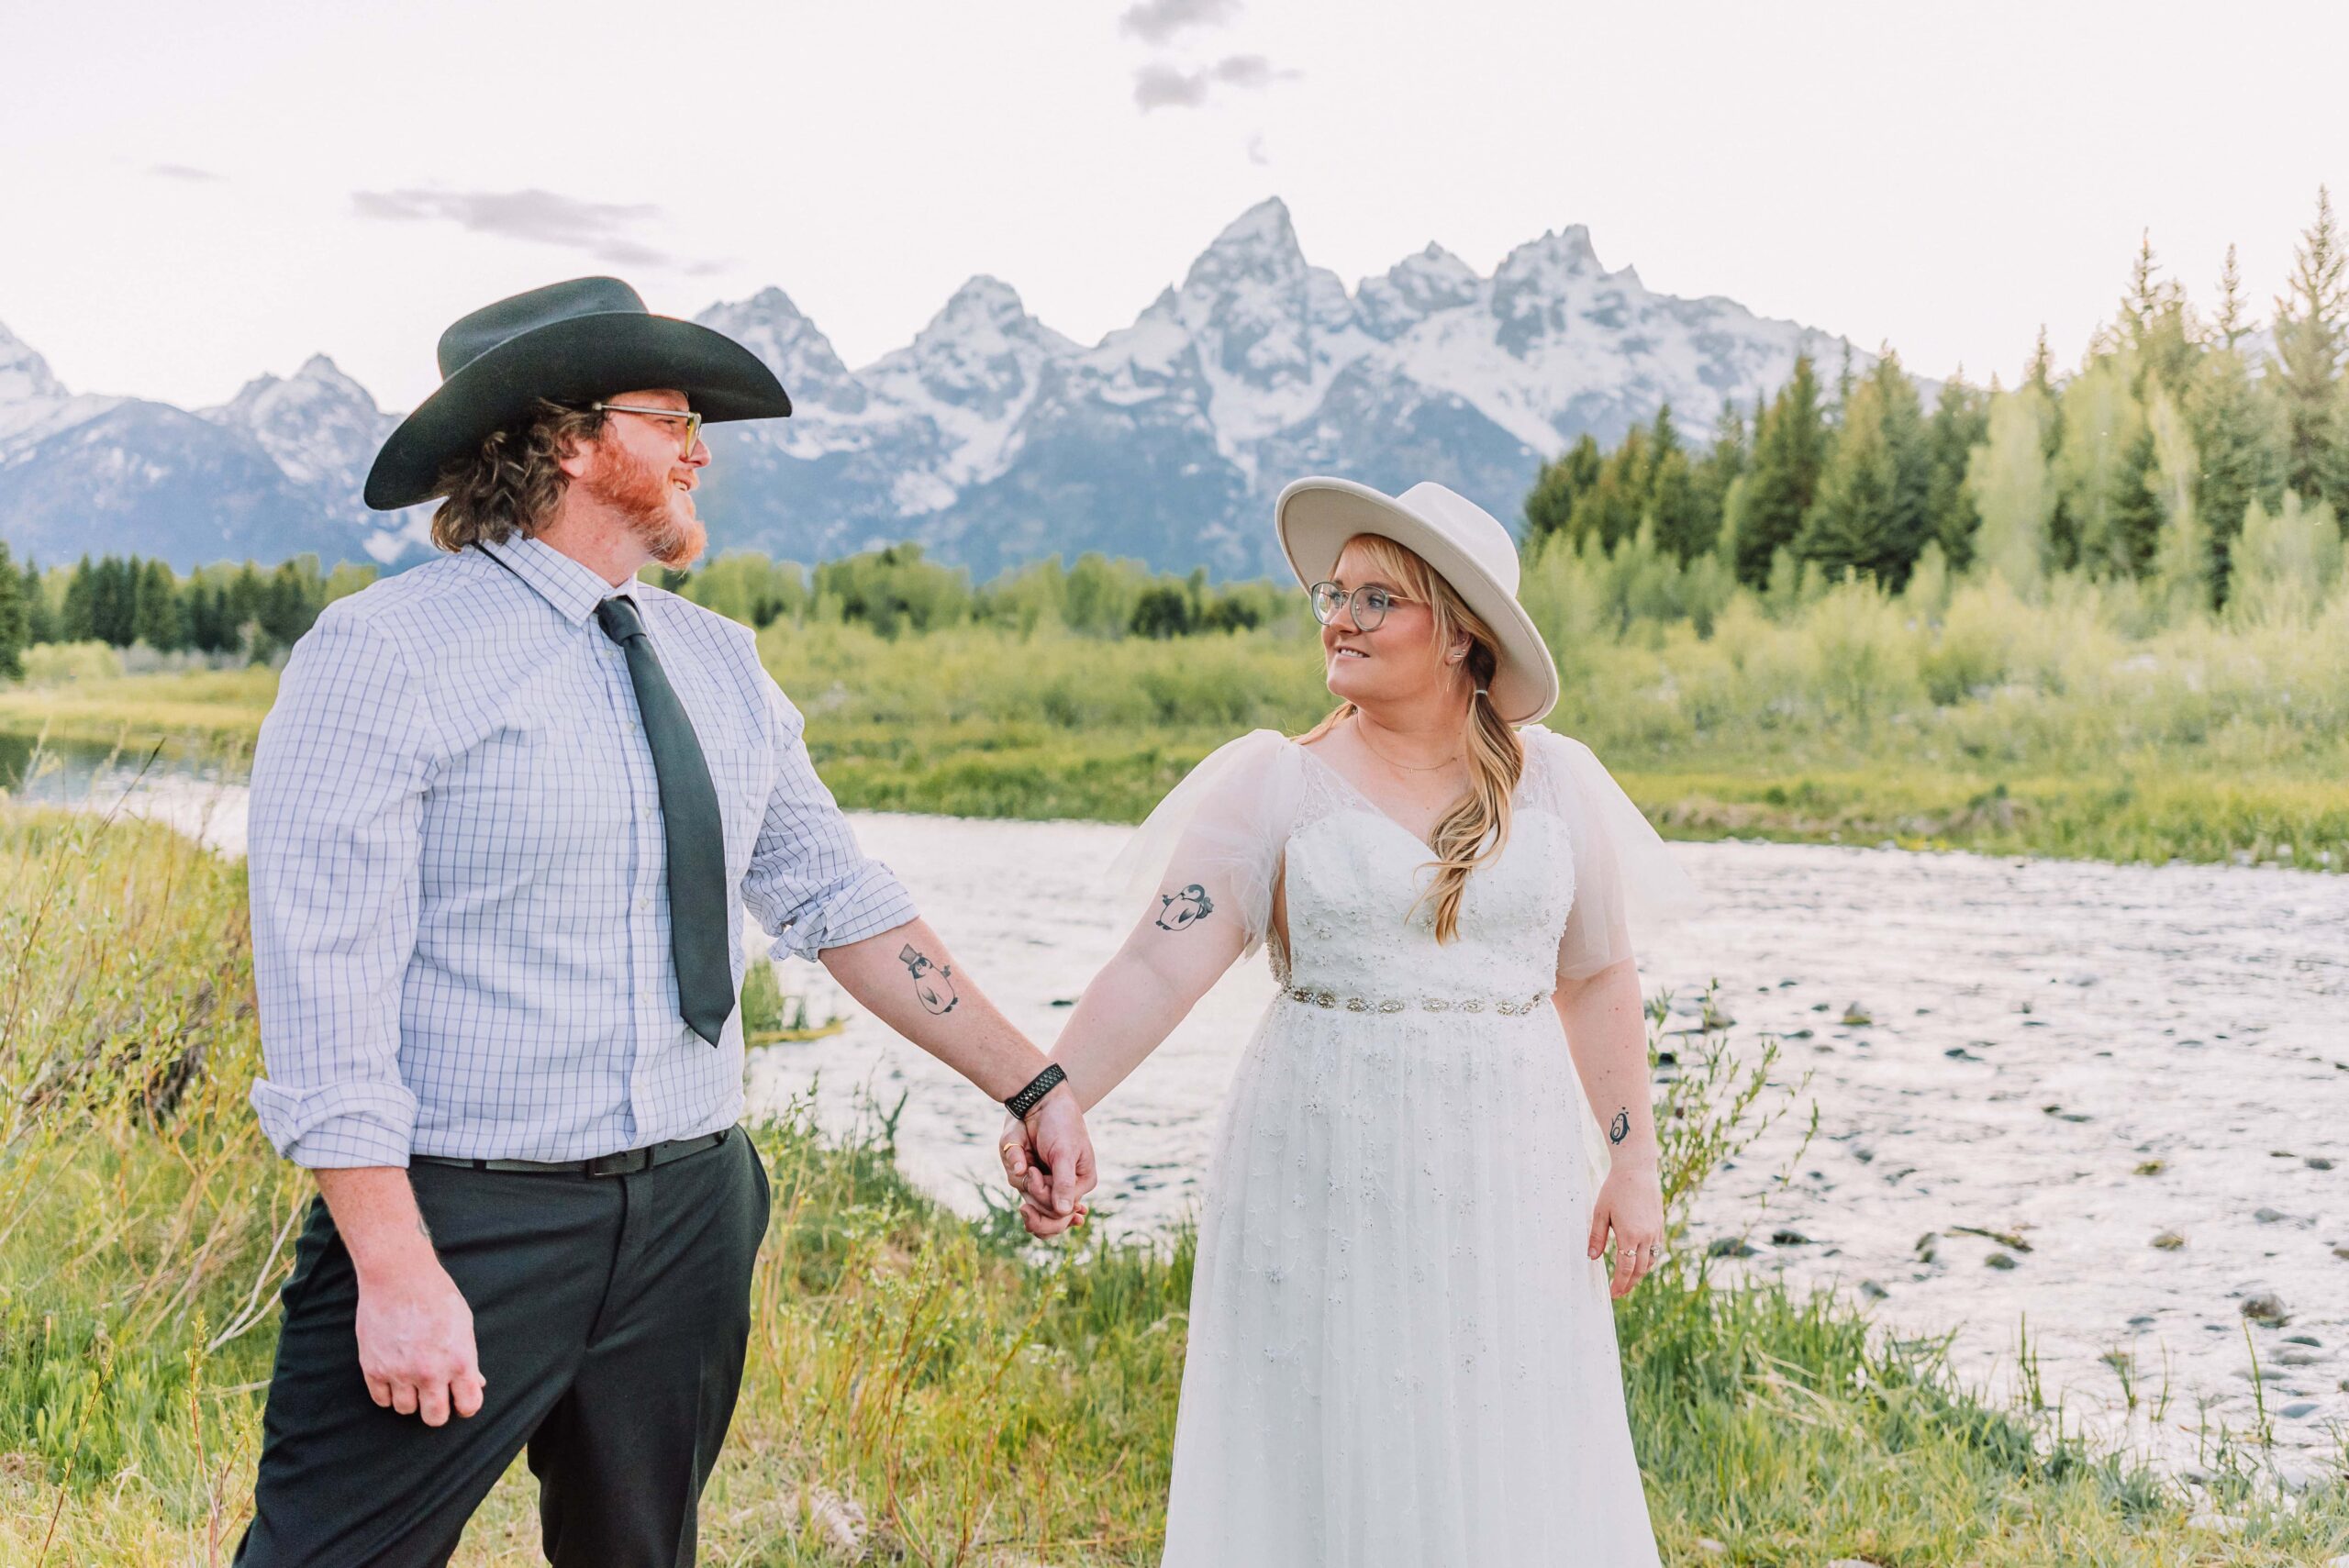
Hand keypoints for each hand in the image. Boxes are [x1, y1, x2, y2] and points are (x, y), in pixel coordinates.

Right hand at [353, 1255, 485, 1424]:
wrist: (399, 1276)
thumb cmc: (437, 1296)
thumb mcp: (464, 1325)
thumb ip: (468, 1358)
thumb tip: (476, 1383)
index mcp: (459, 1361)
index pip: (468, 1406)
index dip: (465, 1405)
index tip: (460, 1399)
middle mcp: (429, 1372)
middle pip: (435, 1418)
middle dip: (437, 1410)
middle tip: (435, 1395)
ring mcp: (399, 1372)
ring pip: (405, 1410)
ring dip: (411, 1399)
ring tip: (412, 1380)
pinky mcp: (373, 1369)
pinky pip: (381, 1400)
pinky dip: (388, 1393)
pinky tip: (394, 1377)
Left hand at [997, 1085, 1095, 1239]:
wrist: (1041, 1102)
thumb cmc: (1060, 1124)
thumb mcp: (1065, 1153)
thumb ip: (1064, 1183)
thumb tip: (1065, 1212)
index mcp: (1081, 1182)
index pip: (1062, 1211)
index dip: (1044, 1200)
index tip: (1033, 1174)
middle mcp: (1067, 1186)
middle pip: (1048, 1216)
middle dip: (1035, 1199)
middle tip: (1027, 1186)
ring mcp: (1049, 1181)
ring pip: (1032, 1203)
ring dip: (1025, 1183)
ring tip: (1028, 1162)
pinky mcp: (1033, 1175)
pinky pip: (1022, 1187)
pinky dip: (1020, 1175)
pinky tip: (1025, 1165)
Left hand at [1586, 1160, 1665, 1298]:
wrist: (1637, 1170)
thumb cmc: (1615, 1189)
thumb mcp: (1600, 1212)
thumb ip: (1597, 1237)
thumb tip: (1592, 1258)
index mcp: (1629, 1235)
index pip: (1626, 1268)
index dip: (1620, 1283)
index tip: (1613, 1294)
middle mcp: (1646, 1236)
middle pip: (1640, 1269)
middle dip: (1629, 1283)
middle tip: (1619, 1292)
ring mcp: (1655, 1231)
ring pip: (1650, 1261)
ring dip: (1640, 1274)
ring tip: (1628, 1281)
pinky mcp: (1659, 1225)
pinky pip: (1656, 1250)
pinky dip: (1648, 1261)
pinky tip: (1640, 1262)